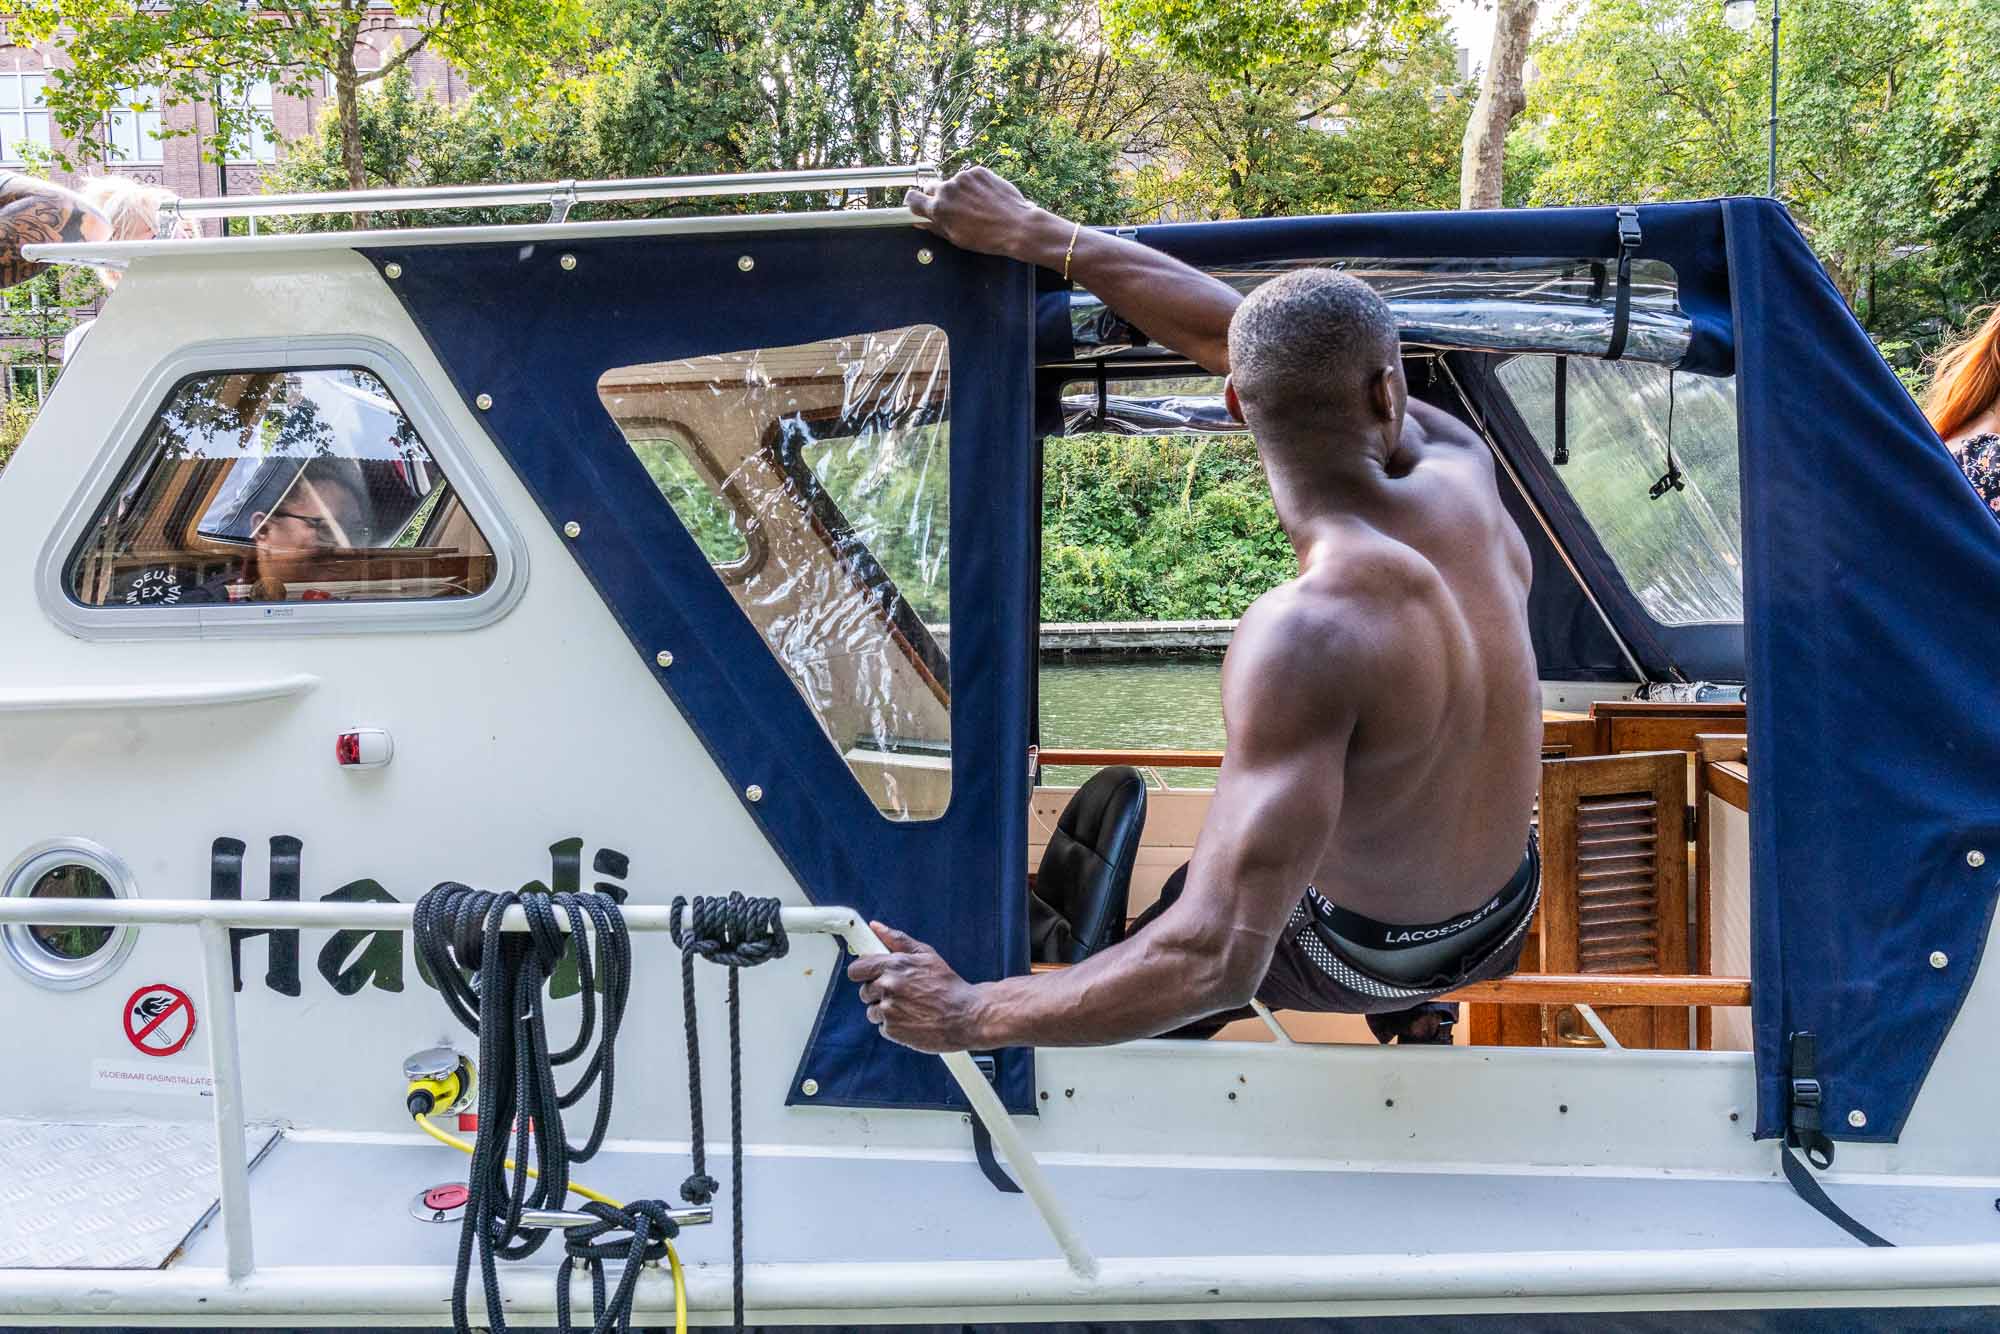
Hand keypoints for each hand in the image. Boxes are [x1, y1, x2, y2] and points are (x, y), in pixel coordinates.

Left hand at [846, 922, 983, 1053]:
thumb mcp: (926, 955)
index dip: (863, 973)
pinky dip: (895, 1025)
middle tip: (901, 993)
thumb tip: (876, 927)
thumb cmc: (948, 985)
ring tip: (910, 1008)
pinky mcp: (892, 1030)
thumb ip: (897, 939)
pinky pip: (883, 1027)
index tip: (870, 975)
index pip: (856, 969)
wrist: (965, 1016)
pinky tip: (913, 1020)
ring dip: (886, 1010)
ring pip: (872, 1011)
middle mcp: (887, 987)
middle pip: (864, 992)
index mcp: (893, 965)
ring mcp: (888, 1010)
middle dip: (878, 992)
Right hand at [904, 166, 1064, 264]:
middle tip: (954, 208)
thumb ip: (935, 227)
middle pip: (931, 187)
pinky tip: (987, 198)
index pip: (912, 197)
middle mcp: (947, 189)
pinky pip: (970, 177)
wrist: (1017, 226)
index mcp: (938, 209)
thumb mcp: (956, 238)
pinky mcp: (978, 171)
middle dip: (938, 196)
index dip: (915, 202)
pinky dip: (975, 185)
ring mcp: (963, 177)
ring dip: (960, 191)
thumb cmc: (987, 238)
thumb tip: (919, 223)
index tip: (920, 204)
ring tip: (978, 206)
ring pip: (953, 183)